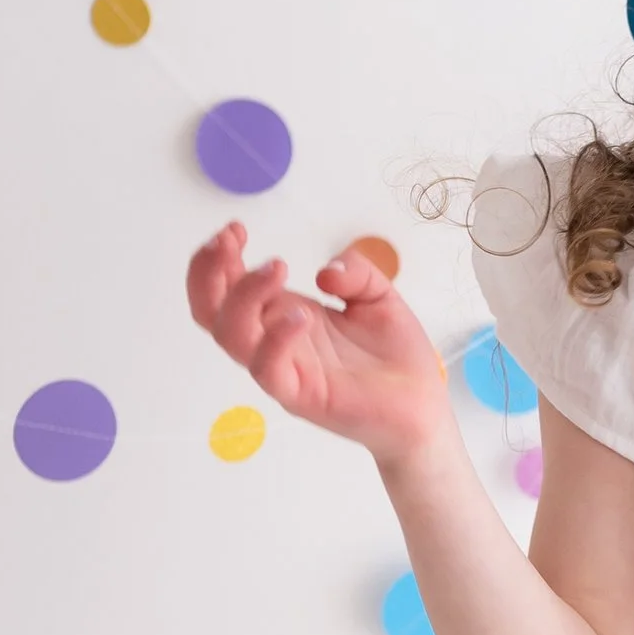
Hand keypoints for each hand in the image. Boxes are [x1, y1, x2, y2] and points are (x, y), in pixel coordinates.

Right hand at [184, 220, 450, 462]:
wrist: (424, 406)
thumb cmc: (394, 356)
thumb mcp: (379, 296)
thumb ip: (356, 273)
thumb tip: (325, 271)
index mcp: (283, 314)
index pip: (227, 288)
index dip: (218, 258)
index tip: (236, 228)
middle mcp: (273, 341)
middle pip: (211, 311)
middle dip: (209, 271)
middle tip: (230, 239)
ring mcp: (284, 369)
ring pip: (231, 336)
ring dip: (243, 295)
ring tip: (275, 267)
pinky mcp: (301, 396)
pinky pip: (268, 370)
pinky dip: (275, 339)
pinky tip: (301, 316)